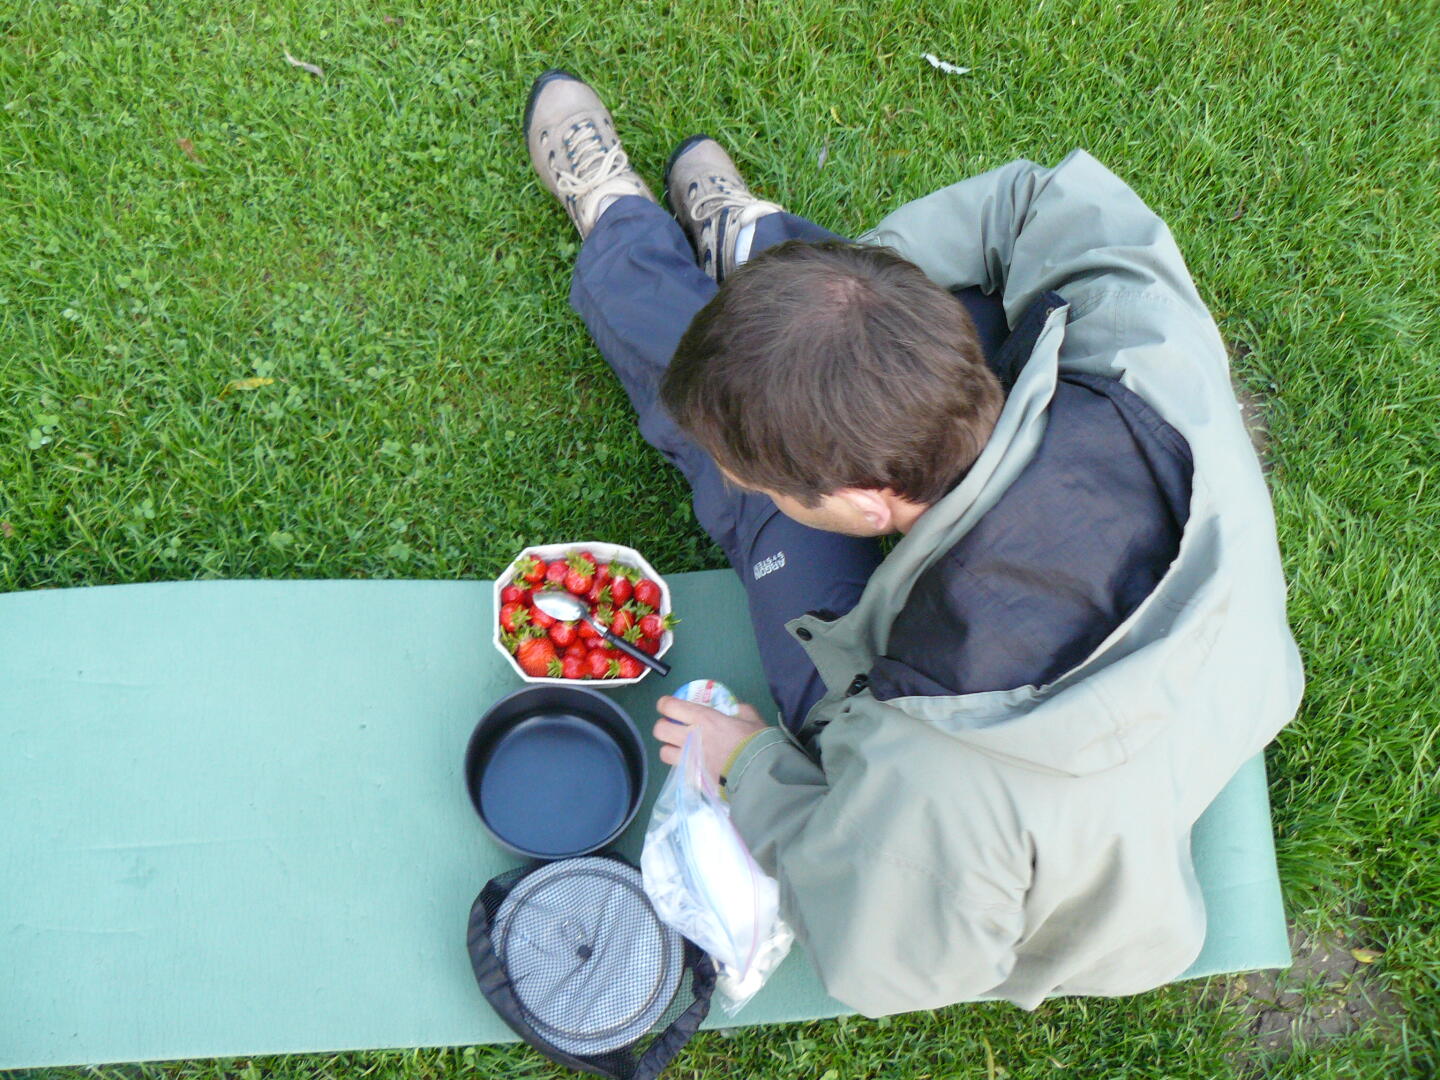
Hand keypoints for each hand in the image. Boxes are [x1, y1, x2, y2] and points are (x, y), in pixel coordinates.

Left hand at [652, 695, 768, 787]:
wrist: (759, 774)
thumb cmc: (756, 743)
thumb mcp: (752, 719)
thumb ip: (741, 710)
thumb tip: (736, 709)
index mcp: (703, 719)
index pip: (670, 707)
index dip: (665, 704)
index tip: (668, 706)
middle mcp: (691, 737)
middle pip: (659, 730)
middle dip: (663, 726)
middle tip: (674, 727)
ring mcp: (689, 760)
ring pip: (663, 753)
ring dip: (669, 749)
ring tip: (680, 749)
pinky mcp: (693, 778)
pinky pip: (678, 770)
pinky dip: (682, 767)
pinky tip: (693, 766)